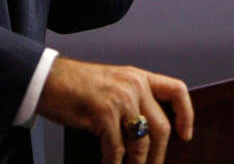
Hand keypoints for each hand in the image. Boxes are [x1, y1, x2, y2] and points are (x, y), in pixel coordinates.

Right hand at [36, 56, 193, 163]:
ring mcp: (120, 99)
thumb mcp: (113, 85)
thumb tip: (147, 136)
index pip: (176, 90)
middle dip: (158, 155)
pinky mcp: (103, 114)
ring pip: (142, 142)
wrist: (48, 78)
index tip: (185, 134)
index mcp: (139, 77)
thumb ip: (133, 102)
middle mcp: (134, 85)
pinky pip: (116, 149)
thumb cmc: (77, 85)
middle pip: (161, 127)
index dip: (186, 114)